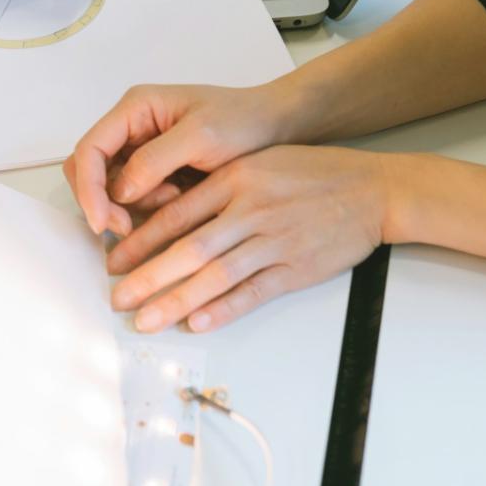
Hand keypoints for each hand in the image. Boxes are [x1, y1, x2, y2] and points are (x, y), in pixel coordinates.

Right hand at [63, 82, 300, 236]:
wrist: (276, 127)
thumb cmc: (243, 121)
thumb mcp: (202, 136)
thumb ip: (155, 160)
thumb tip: (119, 191)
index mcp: (136, 108)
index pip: (90, 149)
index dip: (88, 188)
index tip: (102, 222)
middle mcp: (131, 127)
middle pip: (90, 170)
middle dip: (102, 202)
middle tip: (127, 228)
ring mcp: (141, 149)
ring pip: (110, 188)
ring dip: (131, 205)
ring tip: (174, 199)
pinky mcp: (155, 171)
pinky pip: (134, 196)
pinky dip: (148, 207)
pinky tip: (179, 199)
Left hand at [107, 145, 393, 333]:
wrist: (371, 189)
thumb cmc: (311, 173)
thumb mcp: (256, 162)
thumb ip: (214, 187)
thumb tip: (165, 215)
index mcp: (234, 179)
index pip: (175, 214)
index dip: (140, 241)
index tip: (114, 259)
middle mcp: (250, 209)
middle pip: (187, 249)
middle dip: (147, 277)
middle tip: (118, 297)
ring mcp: (274, 240)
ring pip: (214, 276)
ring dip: (176, 301)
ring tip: (145, 320)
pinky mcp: (296, 268)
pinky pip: (253, 292)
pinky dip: (224, 309)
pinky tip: (197, 323)